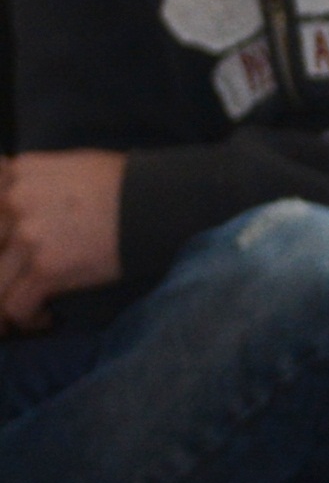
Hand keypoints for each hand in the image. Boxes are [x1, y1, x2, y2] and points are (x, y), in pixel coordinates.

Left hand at [0, 150, 124, 329]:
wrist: (159, 201)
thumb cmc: (121, 183)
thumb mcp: (65, 165)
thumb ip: (30, 181)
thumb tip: (13, 203)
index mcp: (16, 174)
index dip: (0, 233)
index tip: (7, 253)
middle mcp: (12, 201)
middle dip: (3, 269)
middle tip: (14, 281)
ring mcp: (27, 235)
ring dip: (6, 300)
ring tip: (20, 310)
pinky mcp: (46, 267)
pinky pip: (15, 305)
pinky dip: (27, 317)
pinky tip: (44, 317)